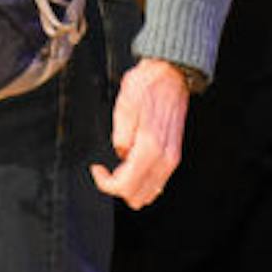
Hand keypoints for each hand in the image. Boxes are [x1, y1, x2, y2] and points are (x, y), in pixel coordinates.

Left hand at [90, 58, 188, 209]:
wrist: (169, 75)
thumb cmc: (147, 86)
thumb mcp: (124, 105)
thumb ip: (120, 134)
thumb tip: (120, 153)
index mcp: (150, 147)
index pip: (126, 186)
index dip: (106, 183)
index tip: (97, 169)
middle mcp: (165, 158)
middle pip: (139, 196)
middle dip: (119, 187)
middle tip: (108, 168)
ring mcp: (172, 158)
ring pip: (150, 193)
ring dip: (132, 185)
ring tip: (120, 164)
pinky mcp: (174, 154)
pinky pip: (158, 181)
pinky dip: (143, 180)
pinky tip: (132, 162)